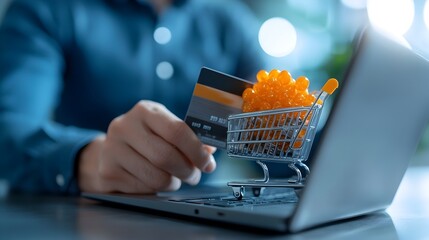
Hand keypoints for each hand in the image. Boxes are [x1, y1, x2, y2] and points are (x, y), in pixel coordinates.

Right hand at [77, 100, 216, 193]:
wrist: (110, 150)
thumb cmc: (146, 138)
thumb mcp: (164, 128)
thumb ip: (188, 138)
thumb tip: (209, 152)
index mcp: (144, 111)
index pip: (176, 130)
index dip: (197, 150)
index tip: (208, 164)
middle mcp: (124, 126)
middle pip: (166, 157)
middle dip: (187, 171)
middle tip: (194, 176)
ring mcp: (112, 150)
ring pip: (156, 177)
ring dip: (173, 183)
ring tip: (174, 179)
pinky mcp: (108, 172)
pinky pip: (143, 189)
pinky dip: (155, 190)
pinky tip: (154, 181)